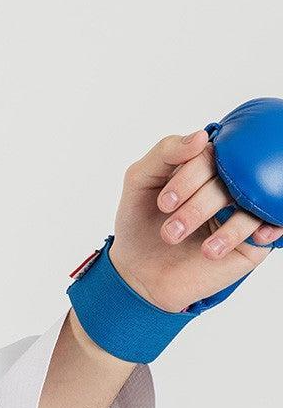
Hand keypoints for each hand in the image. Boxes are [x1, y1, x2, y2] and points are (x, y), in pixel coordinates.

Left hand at [110, 130, 282, 312]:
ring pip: (256, 204)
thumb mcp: (140, 180)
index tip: (163, 204)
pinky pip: (276, 226)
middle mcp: (231, 184)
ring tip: (196, 249)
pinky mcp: (255, 240)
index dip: (190, 176)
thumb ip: (165, 152)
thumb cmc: (139, 223)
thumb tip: (202, 136)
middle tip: (170, 232)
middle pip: (236, 179)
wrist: (139, 271)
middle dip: (199, 206)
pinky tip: (238, 244)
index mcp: (208, 165)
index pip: (214, 155)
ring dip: (226, 229)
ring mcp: (245, 211)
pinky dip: (265, 230)